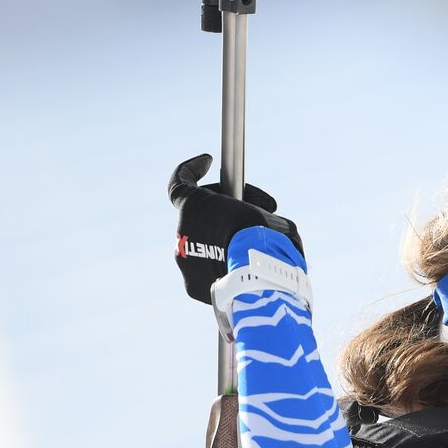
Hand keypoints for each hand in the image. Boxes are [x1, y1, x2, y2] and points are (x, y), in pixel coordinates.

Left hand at [168, 154, 303, 303]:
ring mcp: (185, 262)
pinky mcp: (193, 287)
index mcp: (192, 206)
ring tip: (256, 249)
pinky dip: (225, 269)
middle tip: (256, 214)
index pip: (181, 181)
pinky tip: (247, 271)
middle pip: (201, 216)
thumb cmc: (264, 236)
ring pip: (204, 245)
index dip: (192, 168)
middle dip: (225, 213)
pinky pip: (208, 273)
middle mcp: (181, 232)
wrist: (258, 276)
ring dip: (225, 242)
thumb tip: (267, 231)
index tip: (207, 161)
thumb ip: (254, 216)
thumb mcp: (262, 213)